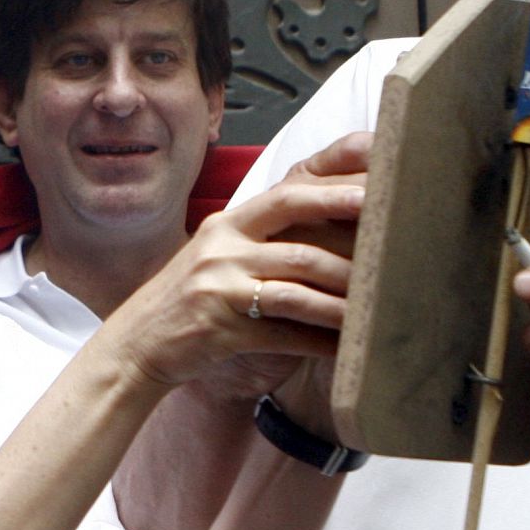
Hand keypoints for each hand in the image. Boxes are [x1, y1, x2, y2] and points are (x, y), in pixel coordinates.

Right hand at [192, 132, 373, 402]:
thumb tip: (341, 234)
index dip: (334, 183)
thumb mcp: (223, 257)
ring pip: (295, 284)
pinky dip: (319, 343)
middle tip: (390, 220)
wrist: (138, 344)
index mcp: (230, 224)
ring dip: (341, 300)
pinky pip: (282, 334)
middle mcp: (223, 246)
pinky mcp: (221, 328)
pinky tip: (347, 349)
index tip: (377, 180)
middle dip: (343, 213)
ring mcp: (220, 285)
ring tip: (379, 305)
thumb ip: (269, 240)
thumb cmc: (194, 300)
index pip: (288, 189)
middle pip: (292, 219)